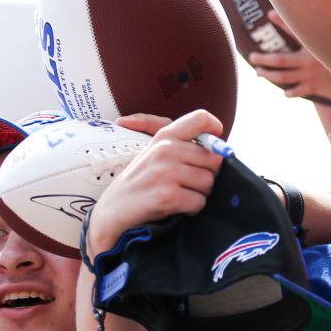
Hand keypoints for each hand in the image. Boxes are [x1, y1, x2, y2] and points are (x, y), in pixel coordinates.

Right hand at [85, 110, 223, 256]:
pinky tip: (174, 207)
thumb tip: (218, 138)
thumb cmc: (138, 184)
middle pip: (214, 159)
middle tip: (186, 184)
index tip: (214, 146)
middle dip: (207, 175)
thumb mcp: (153, 154)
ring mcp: (166, 172)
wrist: (111, 212)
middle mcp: (166, 149)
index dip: (215, 131)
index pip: (201, 118)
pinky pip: (199, 202)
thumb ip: (182, 143)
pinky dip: (191, 209)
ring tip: (178, 196)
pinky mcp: (167, 195)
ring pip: (209, 182)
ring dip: (199, 194)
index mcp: (164, 136)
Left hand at [246, 11, 330, 105]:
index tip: (269, 14)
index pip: (295, 30)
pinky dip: (289, 92)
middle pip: (280, 60)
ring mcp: (310, 76)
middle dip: (264, 59)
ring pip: (283, 76)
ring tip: (259, 72)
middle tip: (252, 56)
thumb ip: (324, 32)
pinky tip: (284, 92)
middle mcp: (309, 61)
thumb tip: (318, 16)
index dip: (282, 22)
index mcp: (314, 46)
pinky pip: (297, 91)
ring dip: (269, 74)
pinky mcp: (314, 88)